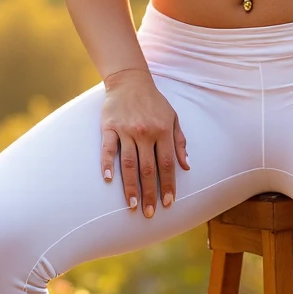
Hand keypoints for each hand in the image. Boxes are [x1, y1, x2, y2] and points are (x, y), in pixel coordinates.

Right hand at [100, 67, 189, 218]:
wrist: (130, 80)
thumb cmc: (154, 102)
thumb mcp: (173, 117)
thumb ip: (180, 142)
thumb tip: (186, 166)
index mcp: (163, 131)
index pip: (167, 165)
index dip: (168, 185)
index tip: (168, 203)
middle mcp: (145, 132)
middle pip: (148, 169)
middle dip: (150, 193)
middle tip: (150, 213)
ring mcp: (126, 130)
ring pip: (128, 163)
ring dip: (130, 186)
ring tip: (132, 205)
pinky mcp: (109, 127)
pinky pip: (107, 148)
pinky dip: (107, 164)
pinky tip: (108, 179)